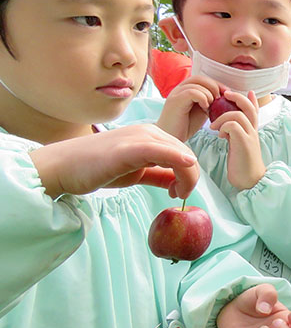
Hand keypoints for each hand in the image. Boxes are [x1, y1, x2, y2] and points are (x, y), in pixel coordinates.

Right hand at [29, 124, 198, 198]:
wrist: (63, 167)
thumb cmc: (96, 168)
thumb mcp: (135, 172)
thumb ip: (157, 174)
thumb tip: (178, 183)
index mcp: (151, 136)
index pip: (183, 152)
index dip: (189, 174)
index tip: (179, 192)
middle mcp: (148, 132)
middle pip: (186, 153)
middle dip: (190, 177)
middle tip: (179, 195)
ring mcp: (139, 138)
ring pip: (179, 153)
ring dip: (187, 176)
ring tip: (176, 194)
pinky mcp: (129, 148)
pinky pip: (160, 150)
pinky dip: (177, 157)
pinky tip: (186, 166)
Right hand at [157, 75, 221, 140]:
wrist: (172, 138)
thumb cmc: (186, 125)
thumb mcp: (202, 110)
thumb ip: (210, 101)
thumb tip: (225, 96)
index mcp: (185, 89)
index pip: (202, 79)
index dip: (216, 84)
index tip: (227, 93)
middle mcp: (179, 88)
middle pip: (200, 78)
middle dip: (214, 86)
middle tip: (220, 99)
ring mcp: (176, 93)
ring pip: (197, 84)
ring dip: (209, 95)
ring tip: (210, 107)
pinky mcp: (174, 100)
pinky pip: (192, 92)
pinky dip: (202, 98)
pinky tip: (205, 108)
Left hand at [209, 90, 265, 189]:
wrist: (249, 181)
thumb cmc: (241, 164)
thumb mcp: (238, 145)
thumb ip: (235, 134)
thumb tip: (225, 126)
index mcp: (252, 131)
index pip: (255, 109)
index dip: (251, 99)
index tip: (244, 92)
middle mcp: (253, 131)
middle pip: (249, 107)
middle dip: (237, 97)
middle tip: (225, 95)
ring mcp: (250, 136)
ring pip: (238, 114)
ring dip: (223, 117)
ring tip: (214, 126)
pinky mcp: (244, 143)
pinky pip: (233, 126)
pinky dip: (224, 127)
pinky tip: (220, 135)